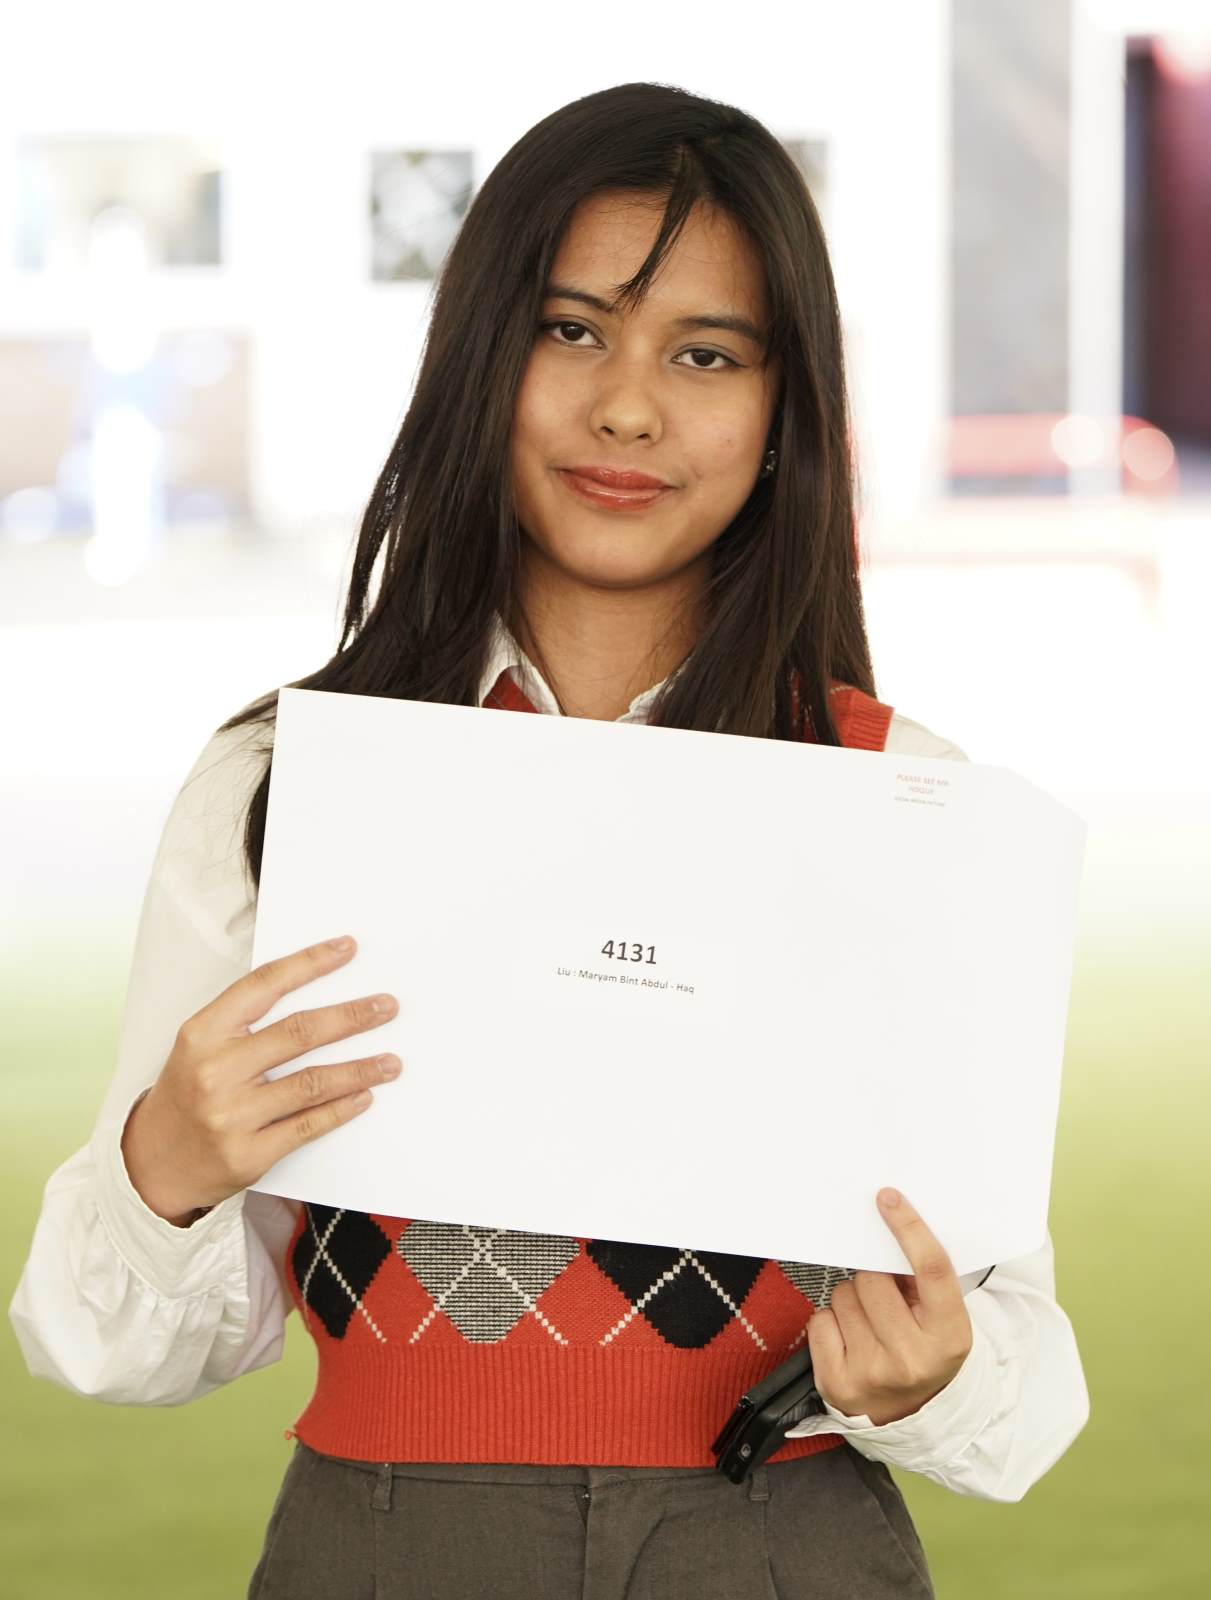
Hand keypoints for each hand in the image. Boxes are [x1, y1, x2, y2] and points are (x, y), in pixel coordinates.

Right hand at [120, 936, 402, 1226]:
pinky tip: (364, 1095)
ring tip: (391, 1061)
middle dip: (351, 1017)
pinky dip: (343, 1108)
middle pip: (299, 1033)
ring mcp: (232, 1115)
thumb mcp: (201, 1045)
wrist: (153, 1163)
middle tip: (386, 1007)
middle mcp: (216, 1070)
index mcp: (203, 1033)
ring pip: (312, 1082)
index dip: (309, 963)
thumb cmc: (188, 1092)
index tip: (347, 948)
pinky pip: (309, 1125)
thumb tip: (317, 991)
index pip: (264, 985)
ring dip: (360, 1069)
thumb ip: (246, 1019)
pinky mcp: (249, 1153)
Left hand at [806, 1188, 972, 1425]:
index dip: (909, 1229)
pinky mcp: (836, 1382)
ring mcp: (872, 1372)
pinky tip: (849, 1341)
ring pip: (842, 1295)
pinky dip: (830, 1323)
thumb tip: (885, 1226)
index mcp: (949, 1336)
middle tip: (885, 1300)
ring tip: (870, 1326)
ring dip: (851, 1301)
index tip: (887, 1198)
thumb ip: (921, 1280)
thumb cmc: (925, 1351)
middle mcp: (912, 1357)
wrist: (911, 1417)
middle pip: (872, 1278)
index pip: (930, 1270)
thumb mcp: (942, 1321)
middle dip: (874, 1279)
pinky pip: (819, 1320)